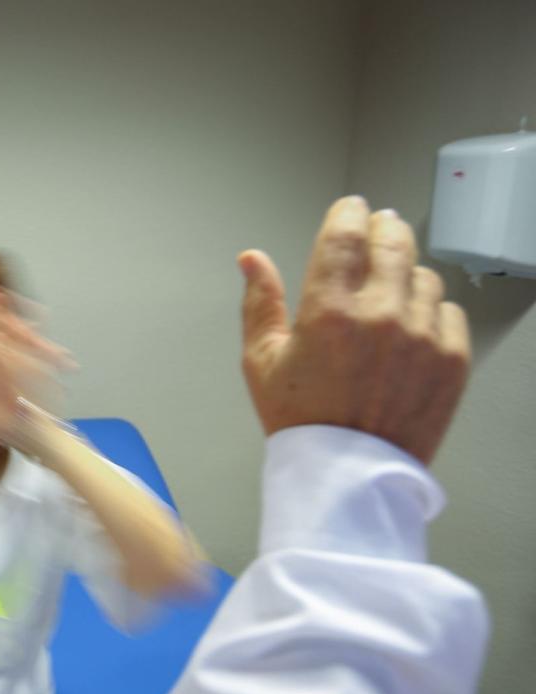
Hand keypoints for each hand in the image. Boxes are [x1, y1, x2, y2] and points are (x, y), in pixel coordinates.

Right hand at [238, 196, 470, 463]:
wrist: (346, 475)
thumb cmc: (300, 420)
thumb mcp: (261, 362)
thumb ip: (260, 303)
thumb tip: (252, 259)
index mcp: (328, 312)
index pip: (345, 234)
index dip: (348, 213)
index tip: (350, 209)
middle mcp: (380, 316)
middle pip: (393, 241)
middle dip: (382, 229)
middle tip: (376, 232)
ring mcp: (421, 336)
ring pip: (423, 275)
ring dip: (406, 274)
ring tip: (388, 293)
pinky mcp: (450, 359)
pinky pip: (448, 311)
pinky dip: (430, 310)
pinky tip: (409, 327)